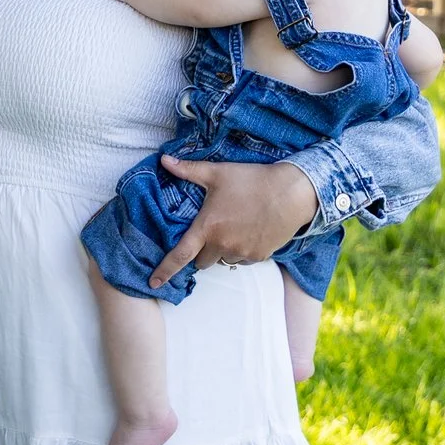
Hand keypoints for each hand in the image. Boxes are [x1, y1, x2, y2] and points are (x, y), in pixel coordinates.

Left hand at [147, 156, 320, 288]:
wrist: (291, 192)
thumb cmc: (252, 180)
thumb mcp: (218, 172)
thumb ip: (188, 170)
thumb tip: (164, 161)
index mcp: (208, 227)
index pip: (180, 255)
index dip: (164, 271)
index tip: (152, 283)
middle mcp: (223, 244)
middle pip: (201, 262)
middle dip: (200, 251)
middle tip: (209, 232)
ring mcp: (242, 252)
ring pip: (222, 261)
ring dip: (221, 251)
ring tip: (232, 228)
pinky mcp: (259, 256)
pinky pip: (242, 261)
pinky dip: (240, 252)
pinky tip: (247, 233)